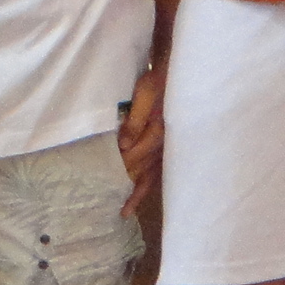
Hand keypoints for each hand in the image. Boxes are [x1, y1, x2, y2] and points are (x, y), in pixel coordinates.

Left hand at [118, 59, 165, 217]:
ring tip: (128, 210)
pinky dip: (152, 181)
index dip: (121, 166)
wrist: (179, 72)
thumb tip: (122, 146)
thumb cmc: (159, 81)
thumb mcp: (145, 93)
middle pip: (146, 170)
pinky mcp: (171, 143)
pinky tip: (143, 190)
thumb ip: (135, 120)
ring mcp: (170, 144)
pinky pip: (162, 167)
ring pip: (155, 173)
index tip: (105, 177)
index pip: (135, 156)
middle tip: (120, 211)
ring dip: (141, 191)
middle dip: (132, 188)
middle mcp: (166, 142)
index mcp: (159, 131)